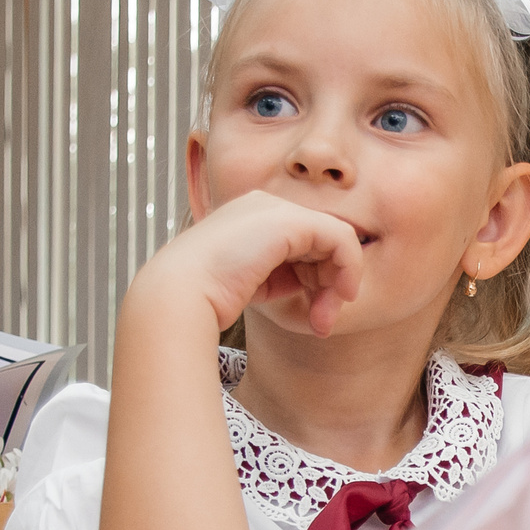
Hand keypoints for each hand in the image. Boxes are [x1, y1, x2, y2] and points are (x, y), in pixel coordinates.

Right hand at [134, 190, 365, 335]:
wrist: (179, 293)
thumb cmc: (208, 298)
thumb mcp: (254, 285)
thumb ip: (284, 278)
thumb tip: (323, 291)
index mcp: (249, 218)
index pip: (300, 245)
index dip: (315, 282)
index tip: (315, 320)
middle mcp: (264, 206)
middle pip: (319, 243)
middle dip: (329, 286)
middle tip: (323, 324)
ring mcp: (276, 209)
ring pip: (334, 241)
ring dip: (336, 285)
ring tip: (323, 321)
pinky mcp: (291, 220)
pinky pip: (342, 239)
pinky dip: (349, 269)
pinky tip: (343, 296)